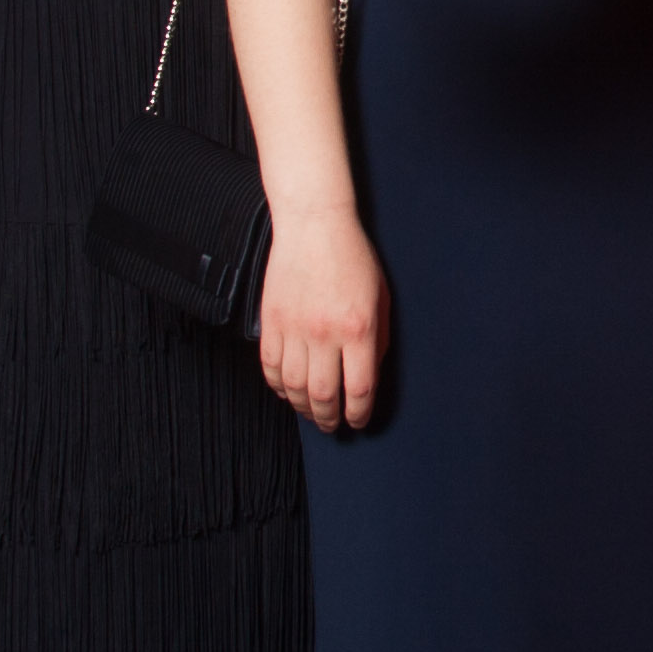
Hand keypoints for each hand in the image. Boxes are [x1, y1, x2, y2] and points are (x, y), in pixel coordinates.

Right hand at [260, 201, 389, 431]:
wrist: (314, 225)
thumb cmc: (353, 258)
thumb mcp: (381, 297)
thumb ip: (379, 339)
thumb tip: (369, 375)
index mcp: (358, 328)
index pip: (359, 389)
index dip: (359, 413)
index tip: (358, 421)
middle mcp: (325, 333)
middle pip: (324, 395)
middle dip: (330, 419)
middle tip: (333, 426)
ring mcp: (294, 329)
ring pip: (294, 387)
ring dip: (303, 408)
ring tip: (312, 414)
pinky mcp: (271, 322)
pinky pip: (270, 367)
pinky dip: (278, 387)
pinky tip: (287, 392)